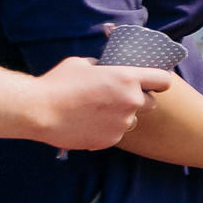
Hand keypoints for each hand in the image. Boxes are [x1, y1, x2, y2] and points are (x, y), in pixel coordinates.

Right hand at [15, 57, 175, 148]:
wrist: (38, 111)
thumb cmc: (58, 84)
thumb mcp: (82, 64)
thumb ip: (102, 67)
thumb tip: (107, 68)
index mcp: (127, 78)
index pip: (163, 80)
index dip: (160, 81)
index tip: (155, 83)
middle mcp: (131, 101)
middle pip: (152, 103)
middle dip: (140, 100)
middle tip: (120, 98)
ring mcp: (123, 122)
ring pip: (133, 120)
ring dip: (123, 116)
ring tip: (99, 112)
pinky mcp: (112, 139)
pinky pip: (117, 133)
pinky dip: (107, 129)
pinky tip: (88, 123)